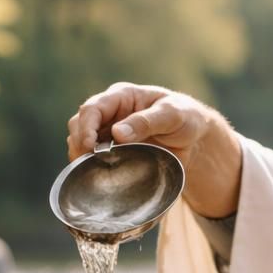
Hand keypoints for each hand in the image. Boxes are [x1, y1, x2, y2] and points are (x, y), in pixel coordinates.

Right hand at [67, 82, 242, 217]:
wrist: (194, 138)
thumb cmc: (184, 118)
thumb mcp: (172, 115)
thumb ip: (147, 121)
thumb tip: (117, 133)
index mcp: (122, 97)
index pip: (93, 108)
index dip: (86, 127)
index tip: (89, 146)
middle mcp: (110, 113)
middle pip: (79, 124)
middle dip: (78, 143)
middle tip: (87, 163)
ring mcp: (108, 133)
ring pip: (80, 142)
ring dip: (81, 156)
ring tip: (91, 170)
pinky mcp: (112, 151)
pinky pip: (92, 158)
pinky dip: (90, 167)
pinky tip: (97, 175)